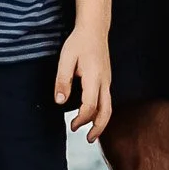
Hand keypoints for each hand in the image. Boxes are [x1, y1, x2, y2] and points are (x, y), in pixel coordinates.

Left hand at [56, 26, 110, 141]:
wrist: (94, 29)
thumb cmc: (79, 43)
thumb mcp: (65, 59)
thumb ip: (62, 80)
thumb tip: (59, 101)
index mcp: (94, 78)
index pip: (90, 105)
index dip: (81, 119)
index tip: (72, 125)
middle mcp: (104, 82)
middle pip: (106, 111)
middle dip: (98, 128)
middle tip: (88, 140)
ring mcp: (107, 81)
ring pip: (108, 107)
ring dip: (100, 122)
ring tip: (91, 133)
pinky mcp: (106, 80)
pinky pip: (107, 100)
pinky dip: (101, 112)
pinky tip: (92, 116)